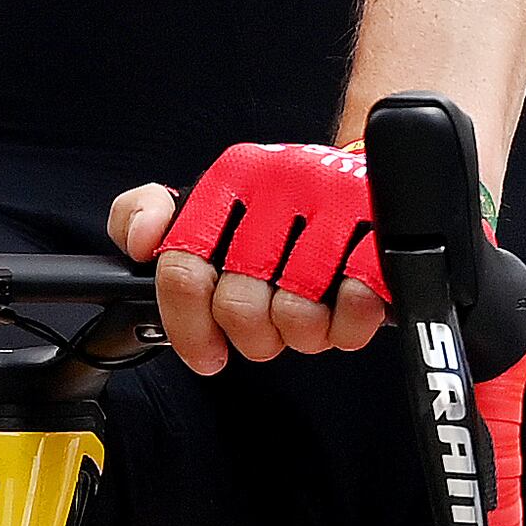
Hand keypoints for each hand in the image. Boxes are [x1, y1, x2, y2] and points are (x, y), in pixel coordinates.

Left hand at [116, 143, 392, 377]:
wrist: (377, 175)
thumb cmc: (289, 207)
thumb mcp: (214, 203)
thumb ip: (147, 214)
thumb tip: (139, 241)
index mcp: (235, 175)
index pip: (184, 266)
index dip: (188, 325)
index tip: (206, 351)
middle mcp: (284, 181)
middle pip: (238, 304)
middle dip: (254, 336)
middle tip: (270, 329)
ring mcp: (339, 203)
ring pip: (295, 312)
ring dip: (303, 332)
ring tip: (312, 315)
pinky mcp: (386, 231)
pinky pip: (355, 305)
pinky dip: (349, 323)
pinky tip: (345, 307)